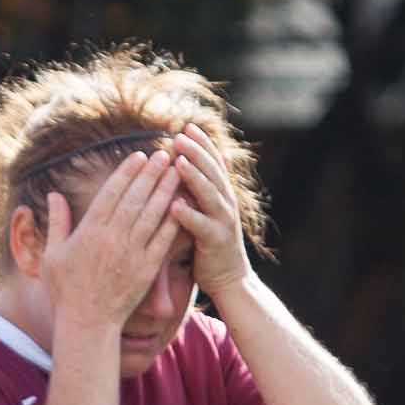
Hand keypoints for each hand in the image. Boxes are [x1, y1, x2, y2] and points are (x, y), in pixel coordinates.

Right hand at [35, 146, 187, 350]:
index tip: (139, 156)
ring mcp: (131, 254)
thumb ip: (58, 222)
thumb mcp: (53, 254)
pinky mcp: (146, 270)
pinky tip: (182, 205)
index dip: (127, 172)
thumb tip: (54, 195)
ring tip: (177, 172)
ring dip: (166, 191)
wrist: (87, 323)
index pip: (111, 194)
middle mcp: (112, 239)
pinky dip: (173, 221)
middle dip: (151, 174)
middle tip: (164, 154)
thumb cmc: (66, 290)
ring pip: (152, 215)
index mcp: (89, 232)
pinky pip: (163, 241)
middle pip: (135, 199)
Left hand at [165, 149, 258, 314]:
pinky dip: (188, 215)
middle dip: (196, 152)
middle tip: (178, 136)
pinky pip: (201, 226)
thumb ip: (207, 186)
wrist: (230, 278)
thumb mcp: (211, 209)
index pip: (213, 161)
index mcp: (222, 194)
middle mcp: (226, 203)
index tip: (186, 125)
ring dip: (194, 177)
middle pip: (211, 172)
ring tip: (177, 162)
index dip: (202, 143)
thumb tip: (211, 157)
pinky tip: (174, 205)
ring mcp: (223, 222)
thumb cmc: (212, 243)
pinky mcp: (216, 242)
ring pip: (209, 194)